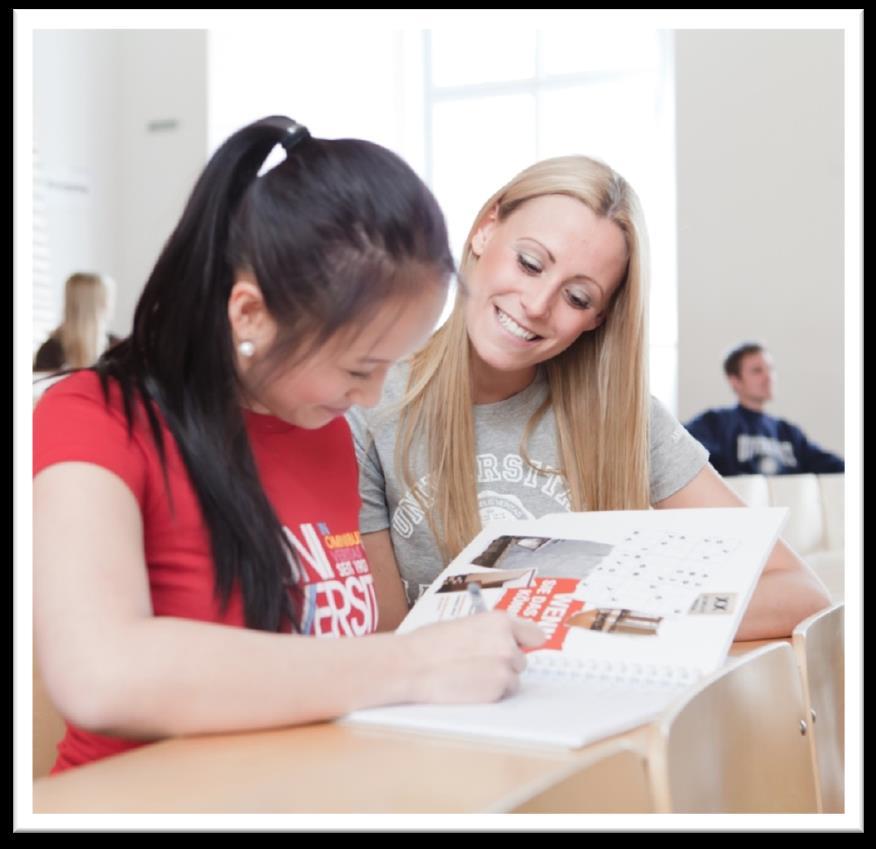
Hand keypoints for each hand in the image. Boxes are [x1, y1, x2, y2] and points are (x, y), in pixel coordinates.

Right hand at [399, 611, 545, 704]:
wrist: (412, 665)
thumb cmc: (429, 644)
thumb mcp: (465, 625)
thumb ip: (490, 632)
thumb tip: (504, 640)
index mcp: (500, 621)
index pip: (535, 634)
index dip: (525, 643)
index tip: (521, 648)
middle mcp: (508, 643)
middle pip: (522, 659)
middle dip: (505, 664)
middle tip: (480, 665)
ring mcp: (504, 668)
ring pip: (513, 679)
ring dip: (498, 680)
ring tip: (470, 676)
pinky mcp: (497, 690)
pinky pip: (502, 694)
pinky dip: (490, 694)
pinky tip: (468, 686)